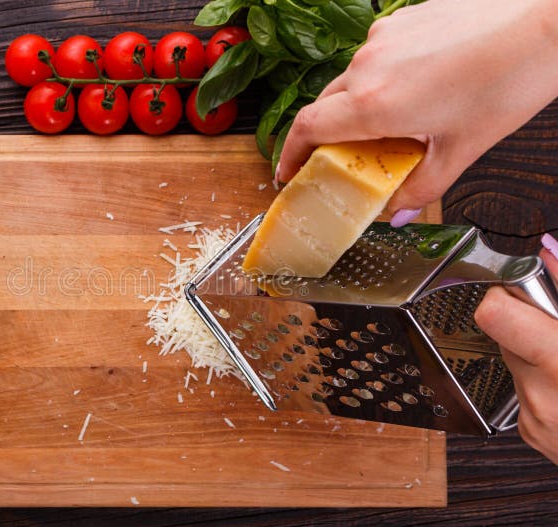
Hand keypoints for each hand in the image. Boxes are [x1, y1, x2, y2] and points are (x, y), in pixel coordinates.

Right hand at [275, 0, 557, 224]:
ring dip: (359, 106)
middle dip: (328, 136)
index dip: (289, 154)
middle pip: (326, 107)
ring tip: (396, 122)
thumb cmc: (509, 80)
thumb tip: (398, 212)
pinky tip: (417, 87)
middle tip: (346, 159)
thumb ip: (422, 186)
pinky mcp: (399, 21)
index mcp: (374, 104)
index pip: (307, 129)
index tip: (288, 172)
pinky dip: (382, 78)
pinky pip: (374, 57)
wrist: (545, 21)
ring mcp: (382, 39)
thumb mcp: (463, 148)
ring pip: (351, 81)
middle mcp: (367, 67)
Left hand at [474, 237, 557, 462]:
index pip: (493, 312)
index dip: (509, 292)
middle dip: (534, 320)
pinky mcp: (530, 432)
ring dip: (541, 351)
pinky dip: (545, 380)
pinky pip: (524, 388)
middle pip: (503, 331)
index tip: (528, 287)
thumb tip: (549, 252)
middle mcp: (542, 395)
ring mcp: (534, 418)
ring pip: (515, 359)